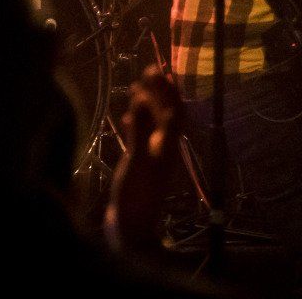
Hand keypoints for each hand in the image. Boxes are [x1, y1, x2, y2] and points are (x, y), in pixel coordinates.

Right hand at [105, 66, 184, 253]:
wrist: (132, 230)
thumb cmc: (136, 197)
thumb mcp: (137, 161)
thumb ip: (140, 129)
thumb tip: (143, 99)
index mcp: (168, 147)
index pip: (173, 111)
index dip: (167, 90)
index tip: (157, 71)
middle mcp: (164, 149)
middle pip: (167, 114)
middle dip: (160, 92)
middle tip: (150, 71)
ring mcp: (154, 157)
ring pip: (155, 124)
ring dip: (149, 105)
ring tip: (139, 88)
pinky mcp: (142, 165)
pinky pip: (143, 137)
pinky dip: (138, 122)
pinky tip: (128, 117)